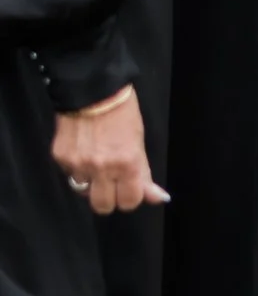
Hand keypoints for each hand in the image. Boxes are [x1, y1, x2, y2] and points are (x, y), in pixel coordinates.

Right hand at [51, 87, 164, 214]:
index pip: (129, 201)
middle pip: (103, 207)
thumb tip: (159, 198)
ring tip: (96, 163)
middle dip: (109, 197)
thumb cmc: (122, 111)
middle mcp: (102, 168)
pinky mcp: (60, 159)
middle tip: (112, 181)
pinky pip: (70, 175)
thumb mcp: (139, 141)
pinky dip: (77, 169)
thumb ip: (144, 173)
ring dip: (91, 183)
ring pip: (83, 192)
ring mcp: (78, 165)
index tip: (130, 187)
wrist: (92, 88)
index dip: (130, 196)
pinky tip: (83, 151)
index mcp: (127, 163)